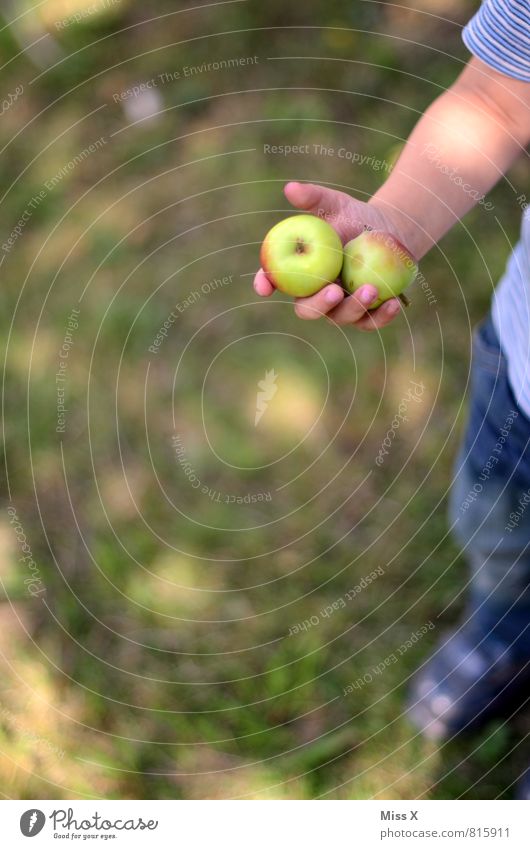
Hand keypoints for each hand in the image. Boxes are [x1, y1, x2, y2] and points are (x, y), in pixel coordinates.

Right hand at [253, 182, 410, 330]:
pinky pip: (371, 323)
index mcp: (299, 272)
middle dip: (319, 305)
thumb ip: (314, 198)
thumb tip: (291, 188)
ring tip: (370, 289)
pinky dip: (382, 316)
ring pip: (341, 318)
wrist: (390, 233)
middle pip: (307, 310)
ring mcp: (341, 309)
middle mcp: (316, 295)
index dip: (265, 285)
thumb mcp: (337, 205)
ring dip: (354, 308)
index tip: (265, 287)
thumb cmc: (355, 218)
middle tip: (335, 290)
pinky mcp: (367, 315)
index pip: (275, 280)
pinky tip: (393, 303)